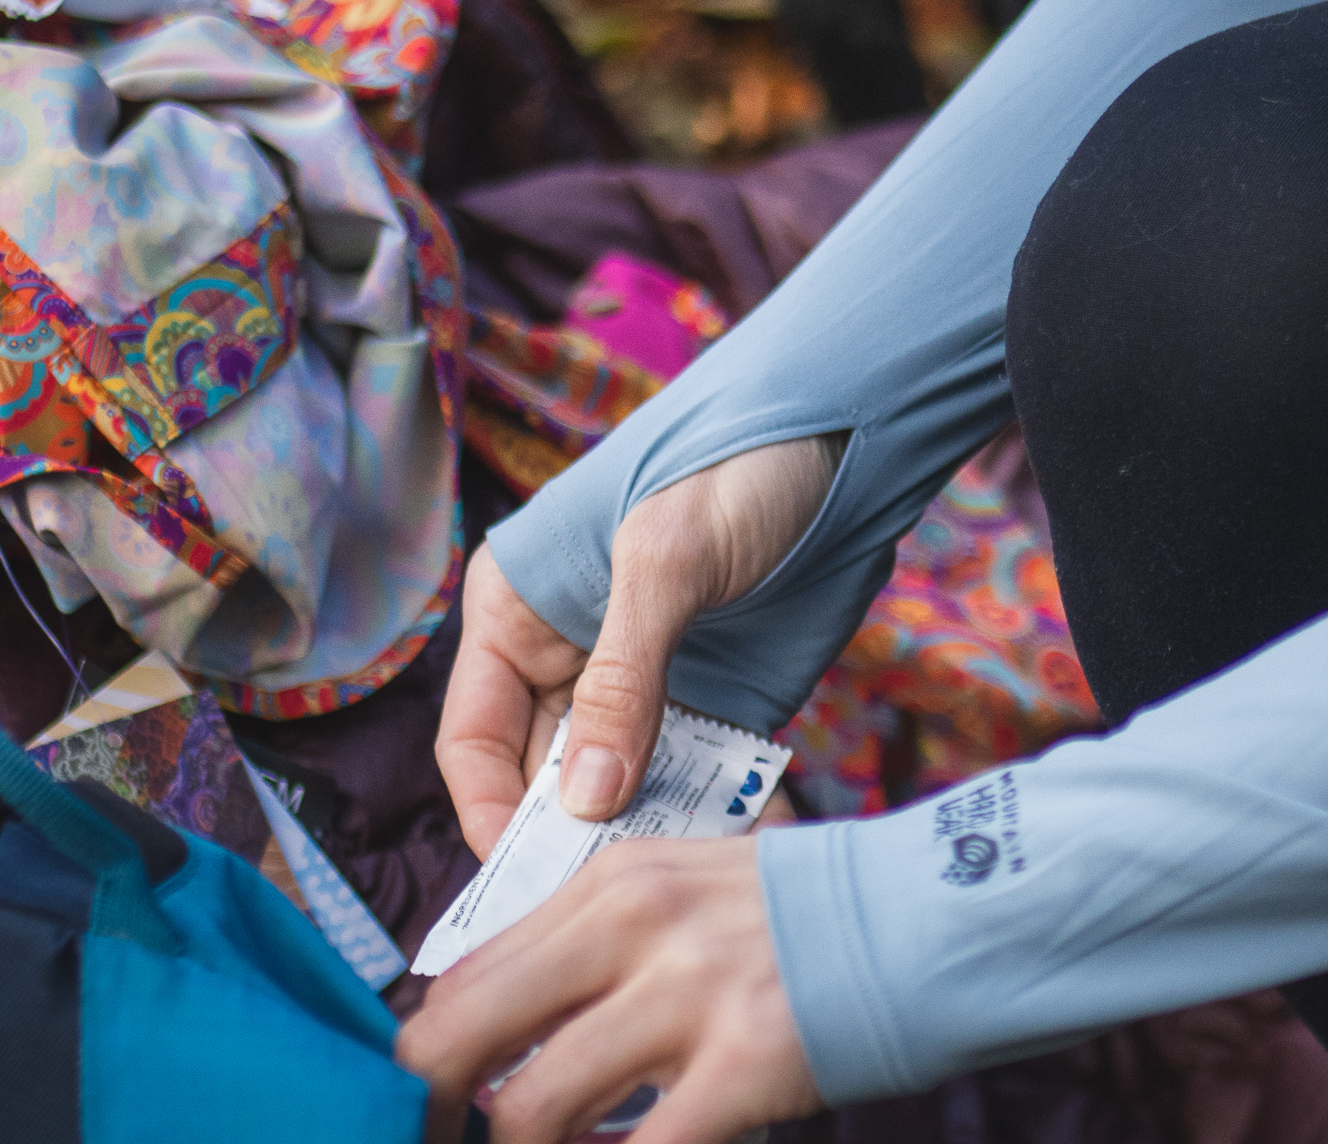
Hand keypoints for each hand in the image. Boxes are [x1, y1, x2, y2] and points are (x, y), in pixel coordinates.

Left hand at [396, 825, 821, 1143]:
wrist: (931, 913)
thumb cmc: (798, 916)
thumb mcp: (680, 889)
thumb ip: (588, 944)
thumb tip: (490, 1029)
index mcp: (609, 881)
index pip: (460, 979)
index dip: (422, 1064)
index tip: (428, 1112)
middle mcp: (633, 924)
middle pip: (459, 1037)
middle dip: (429, 1115)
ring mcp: (688, 993)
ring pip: (531, 1108)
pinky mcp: (744, 1062)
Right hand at [438, 435, 843, 856]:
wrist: (844, 435)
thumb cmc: (733, 466)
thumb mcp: (666, 562)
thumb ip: (622, 678)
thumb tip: (582, 799)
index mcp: (516, 615)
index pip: (475, 742)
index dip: (492, 814)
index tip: (529, 884)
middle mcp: (568, 659)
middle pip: (545, 780)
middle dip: (574, 841)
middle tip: (610, 901)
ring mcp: (643, 684)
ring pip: (622, 789)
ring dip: (645, 835)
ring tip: (676, 884)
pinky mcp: (714, 698)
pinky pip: (698, 776)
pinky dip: (709, 814)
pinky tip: (735, 848)